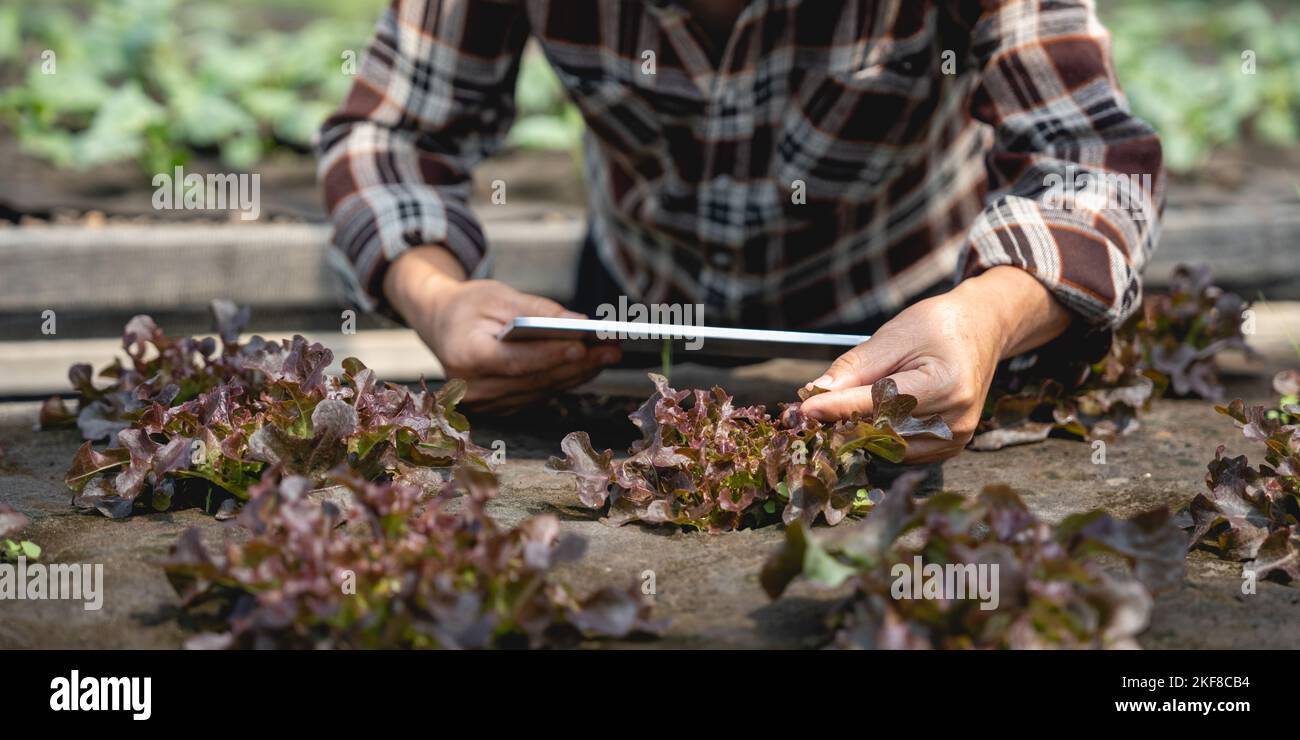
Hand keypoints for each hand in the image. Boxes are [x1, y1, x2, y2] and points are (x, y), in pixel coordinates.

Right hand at [385, 246, 620, 412]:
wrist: (440, 325)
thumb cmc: (469, 306)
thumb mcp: (498, 296)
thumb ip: (537, 310)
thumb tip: (578, 321)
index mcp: (465, 356)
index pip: (514, 361)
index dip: (549, 356)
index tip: (581, 346)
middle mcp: (473, 387)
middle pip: (533, 379)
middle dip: (576, 364)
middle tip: (611, 349)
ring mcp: (485, 402)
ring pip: (541, 390)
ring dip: (577, 374)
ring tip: (607, 354)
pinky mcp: (499, 407)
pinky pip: (538, 394)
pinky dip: (563, 379)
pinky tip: (587, 365)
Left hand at [798, 267, 1072, 461]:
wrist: (981, 330)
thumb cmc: (937, 327)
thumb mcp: (894, 336)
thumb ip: (855, 368)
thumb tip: (816, 393)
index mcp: (945, 385)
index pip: (881, 404)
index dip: (840, 407)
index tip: (806, 409)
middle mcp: (955, 418)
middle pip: (884, 431)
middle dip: (845, 421)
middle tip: (816, 408)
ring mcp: (956, 437)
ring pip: (889, 448)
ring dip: (861, 432)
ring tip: (846, 407)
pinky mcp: (952, 447)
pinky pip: (903, 452)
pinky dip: (881, 439)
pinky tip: (873, 417)